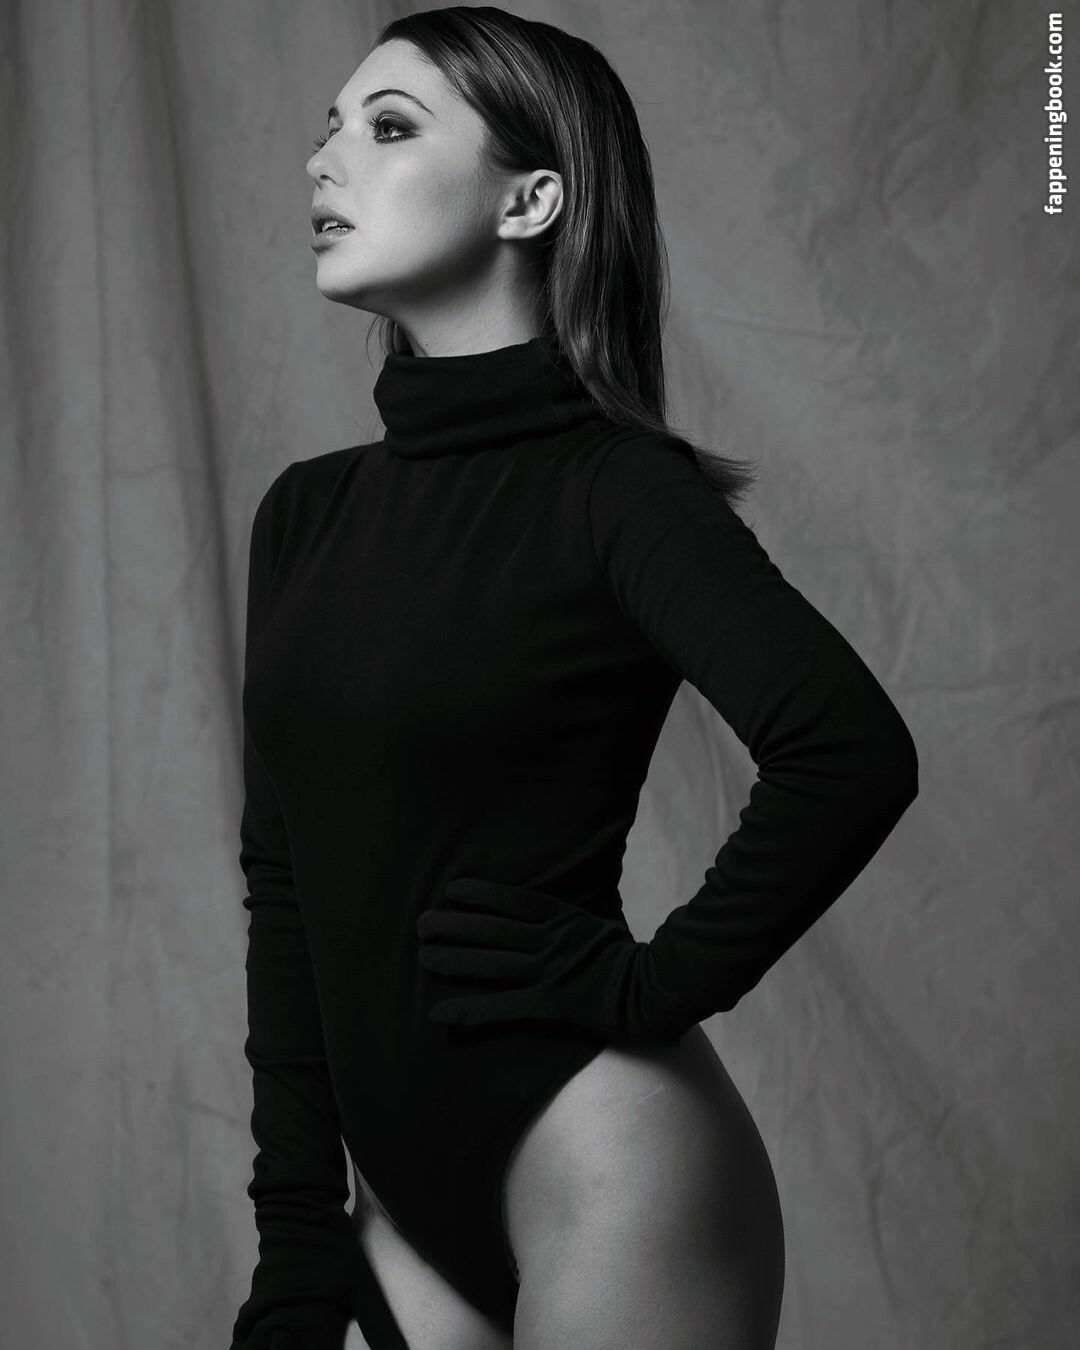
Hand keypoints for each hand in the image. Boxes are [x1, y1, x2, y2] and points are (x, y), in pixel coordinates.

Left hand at [416, 877, 696, 1042]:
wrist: (654, 988)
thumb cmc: (630, 960)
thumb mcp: (598, 928)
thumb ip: (571, 923)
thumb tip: (552, 919)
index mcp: (562, 920)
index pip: (513, 902)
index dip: (480, 895)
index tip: (453, 890)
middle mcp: (548, 942)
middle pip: (491, 930)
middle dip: (454, 925)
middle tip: (421, 922)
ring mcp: (546, 973)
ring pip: (489, 964)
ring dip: (453, 960)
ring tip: (423, 956)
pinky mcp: (546, 1005)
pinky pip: (499, 1009)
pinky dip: (468, 1011)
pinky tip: (440, 1014)